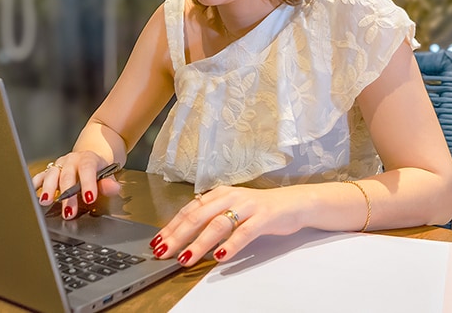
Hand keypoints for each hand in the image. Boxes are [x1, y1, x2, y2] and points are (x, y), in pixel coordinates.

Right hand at [31, 151, 120, 218]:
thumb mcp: (107, 175)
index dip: (88, 184)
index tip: (89, 198)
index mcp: (88, 159)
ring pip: (52, 175)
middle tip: (68, 212)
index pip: (88, 169)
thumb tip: (113, 188)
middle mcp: (72, 160)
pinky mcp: (50, 170)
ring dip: (48, 189)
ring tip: (46, 202)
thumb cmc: (97, 170)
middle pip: (68, 176)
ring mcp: (60, 164)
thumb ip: (108, 183)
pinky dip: (36, 185)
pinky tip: (34, 194)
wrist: (89, 158)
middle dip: (67, 196)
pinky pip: (40, 176)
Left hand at [149, 186, 303, 265]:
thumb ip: (211, 217)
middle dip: (178, 236)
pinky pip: (244, 233)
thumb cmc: (259, 208)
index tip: (158, 242)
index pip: (189, 211)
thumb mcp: (231, 208)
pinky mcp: (263, 218)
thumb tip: (184, 233)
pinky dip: (230, 245)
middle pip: (198, 217)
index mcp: (219, 194)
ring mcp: (247, 207)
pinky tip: (220, 257)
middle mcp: (230, 197)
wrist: (293, 202)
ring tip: (186, 258)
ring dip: (199, 243)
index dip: (171, 226)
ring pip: (218, 225)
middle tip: (164, 251)